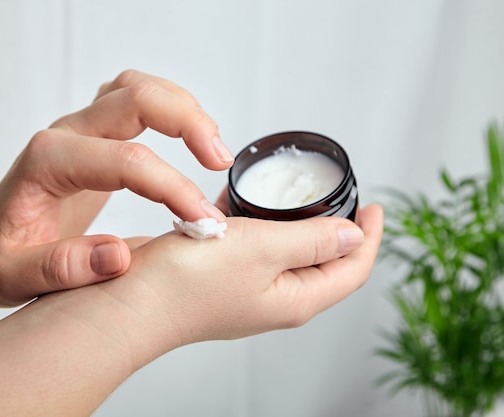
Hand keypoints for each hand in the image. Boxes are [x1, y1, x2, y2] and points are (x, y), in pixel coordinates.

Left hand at [0, 70, 234, 305]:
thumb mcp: (11, 277)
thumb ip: (60, 269)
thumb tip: (118, 256)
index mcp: (47, 164)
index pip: (126, 161)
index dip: (173, 188)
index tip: (204, 223)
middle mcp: (65, 134)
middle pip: (135, 97)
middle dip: (188, 123)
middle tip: (220, 162)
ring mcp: (80, 127)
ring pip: (139, 87)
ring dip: (184, 108)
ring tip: (215, 150)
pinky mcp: (95, 133)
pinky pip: (137, 98)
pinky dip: (172, 107)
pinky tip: (193, 138)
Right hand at [97, 204, 382, 367]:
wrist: (129, 302)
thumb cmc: (188, 283)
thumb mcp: (263, 250)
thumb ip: (311, 240)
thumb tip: (352, 237)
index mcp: (295, 298)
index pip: (351, 270)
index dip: (369, 238)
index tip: (375, 206)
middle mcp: (274, 298)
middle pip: (324, 264)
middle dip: (340, 232)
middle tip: (345, 200)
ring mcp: (246, 288)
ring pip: (287, 253)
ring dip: (299, 226)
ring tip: (300, 197)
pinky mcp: (220, 276)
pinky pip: (253, 248)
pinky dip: (260, 225)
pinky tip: (247, 203)